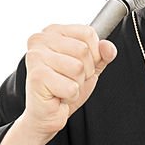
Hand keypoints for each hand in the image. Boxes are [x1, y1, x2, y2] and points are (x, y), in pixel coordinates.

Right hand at [17, 24, 116, 140]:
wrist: (46, 113)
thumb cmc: (63, 87)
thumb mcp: (89, 67)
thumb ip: (101, 55)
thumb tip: (108, 47)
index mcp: (52, 31)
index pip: (88, 33)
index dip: (93, 54)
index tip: (78, 65)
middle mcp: (40, 40)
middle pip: (83, 50)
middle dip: (85, 71)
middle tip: (69, 79)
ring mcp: (36, 57)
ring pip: (78, 68)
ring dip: (77, 84)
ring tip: (63, 87)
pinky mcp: (37, 77)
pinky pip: (71, 87)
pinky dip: (70, 96)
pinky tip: (58, 95)